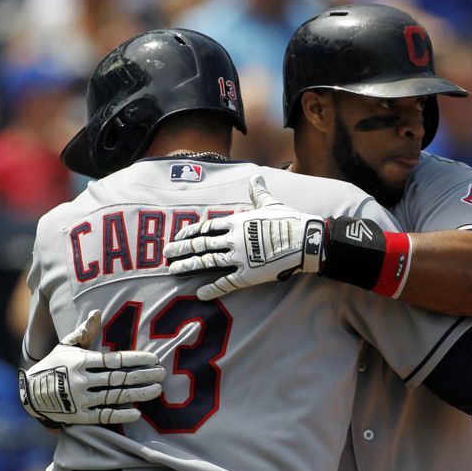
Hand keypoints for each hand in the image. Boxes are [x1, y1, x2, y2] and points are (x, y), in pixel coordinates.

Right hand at [19, 310, 164, 425]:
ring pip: (114, 397)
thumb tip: (98, 312)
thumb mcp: (66, 345)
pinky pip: (103, 416)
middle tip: (163, 374)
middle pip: (118, 378)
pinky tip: (137, 412)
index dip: (135, 359)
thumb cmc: (53, 365)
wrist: (29, 394)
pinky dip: (120, 415)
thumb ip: (84, 331)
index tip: (154, 359)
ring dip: (138, 394)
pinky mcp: (79, 417)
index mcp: (81, 361)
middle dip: (143, 376)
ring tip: (157, 390)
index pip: (114, 360)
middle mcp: (82, 380)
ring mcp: (81, 400)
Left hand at [164, 175, 325, 299]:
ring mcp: (238, 258)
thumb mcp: (270, 203)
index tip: (178, 236)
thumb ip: (258, 192)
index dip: (190, 232)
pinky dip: (212, 289)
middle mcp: (233, 240)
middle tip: (166, 253)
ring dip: (188, 266)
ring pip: (206, 262)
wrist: (305, 241)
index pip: (206, 227)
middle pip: (200, 245)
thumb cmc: (288, 220)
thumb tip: (255, 177)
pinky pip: (225, 283)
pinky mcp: (247, 276)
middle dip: (181, 249)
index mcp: (237, 222)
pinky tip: (199, 293)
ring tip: (173, 270)